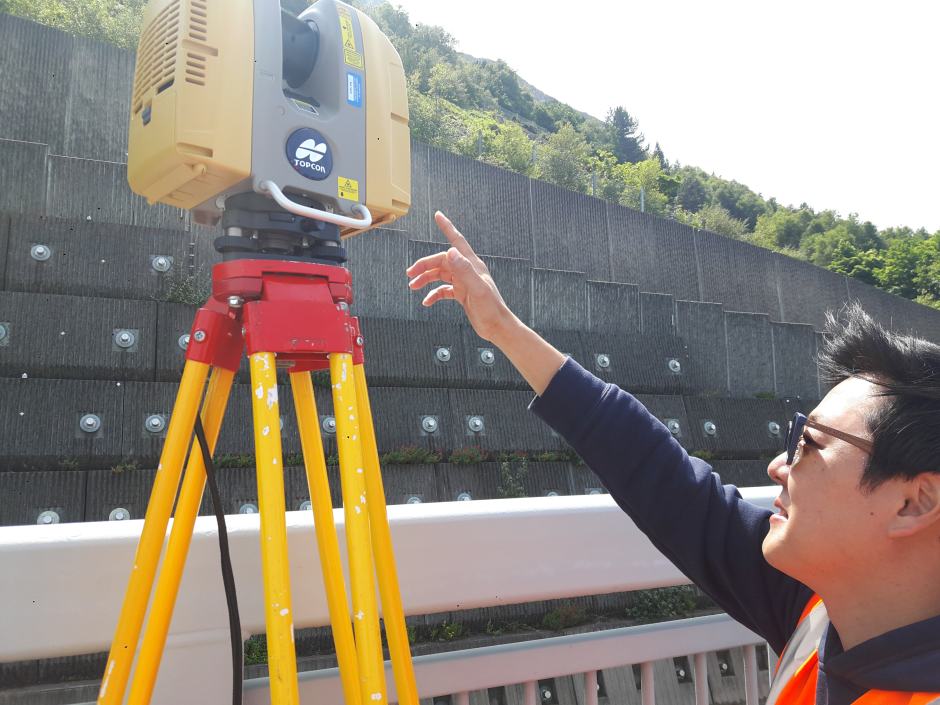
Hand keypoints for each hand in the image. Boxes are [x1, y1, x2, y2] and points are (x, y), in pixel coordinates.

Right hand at [406, 212, 515, 342]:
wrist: (497, 327)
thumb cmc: (491, 308)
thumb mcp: (477, 289)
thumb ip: (464, 270)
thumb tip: (450, 252)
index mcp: (472, 265)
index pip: (457, 241)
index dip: (447, 227)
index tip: (438, 215)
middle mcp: (467, 270)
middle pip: (442, 261)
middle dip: (425, 265)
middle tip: (410, 274)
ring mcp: (464, 282)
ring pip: (440, 275)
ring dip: (426, 279)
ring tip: (413, 287)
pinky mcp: (462, 294)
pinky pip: (444, 290)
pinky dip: (434, 294)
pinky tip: (427, 302)